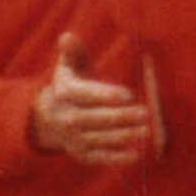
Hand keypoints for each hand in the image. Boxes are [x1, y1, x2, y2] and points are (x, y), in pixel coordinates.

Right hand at [30, 36, 149, 167]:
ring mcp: (73, 138)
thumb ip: (73, 52)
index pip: (83, 95)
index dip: (105, 95)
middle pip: (92, 119)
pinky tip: (136, 154)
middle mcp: (65, 118)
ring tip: (146, 131)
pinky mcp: (81, 154)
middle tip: (146, 112)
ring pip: (98, 139)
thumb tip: (68, 37)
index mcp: (64, 93)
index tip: (128, 94)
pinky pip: (99, 158)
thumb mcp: (69, 67)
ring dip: (122, 136)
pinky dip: (116, 158)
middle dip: (119, 117)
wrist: (50, 120)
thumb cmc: (71, 86)